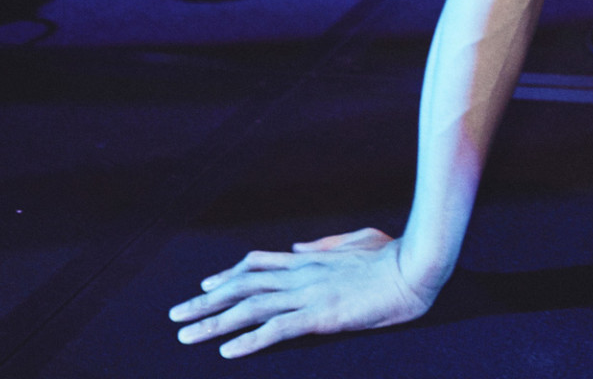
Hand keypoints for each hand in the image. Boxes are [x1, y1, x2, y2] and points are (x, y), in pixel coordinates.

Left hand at [169, 226, 438, 357]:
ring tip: (186, 335)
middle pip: (242, 286)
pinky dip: (249, 340)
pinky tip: (227, 352)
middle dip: (205, 302)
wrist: (416, 266)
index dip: (227, 276)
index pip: (258, 265)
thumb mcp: (357, 240)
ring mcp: (309, 294)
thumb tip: (295, 247)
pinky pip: (277, 329)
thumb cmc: (395, 254)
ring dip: (214, 322)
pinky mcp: (321, 316)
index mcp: (310, 260)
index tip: (204, 286)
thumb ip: (324, 246)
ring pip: (250, 307)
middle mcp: (302, 275)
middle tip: (176, 315)